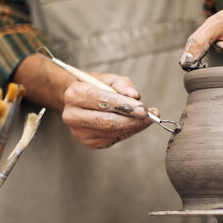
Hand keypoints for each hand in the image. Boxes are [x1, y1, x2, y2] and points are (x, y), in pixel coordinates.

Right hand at [13, 54, 155, 149]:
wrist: (79, 100)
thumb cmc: (96, 87)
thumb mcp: (109, 79)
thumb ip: (123, 85)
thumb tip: (135, 96)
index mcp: (75, 94)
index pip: (102, 101)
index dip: (125, 106)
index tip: (143, 109)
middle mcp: (73, 115)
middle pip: (107, 121)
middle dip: (131, 120)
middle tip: (150, 117)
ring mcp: (79, 131)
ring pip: (112, 132)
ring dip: (133, 127)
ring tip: (146, 119)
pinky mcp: (89, 142)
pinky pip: (113, 139)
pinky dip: (127, 132)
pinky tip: (133, 124)